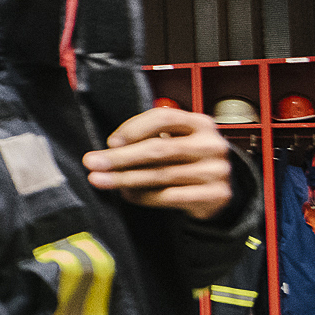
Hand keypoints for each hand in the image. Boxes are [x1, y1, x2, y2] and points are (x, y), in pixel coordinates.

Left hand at [82, 108, 232, 219]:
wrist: (223, 190)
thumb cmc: (189, 161)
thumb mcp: (178, 141)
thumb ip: (151, 138)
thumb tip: (111, 148)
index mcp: (200, 123)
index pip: (163, 118)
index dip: (133, 128)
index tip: (110, 142)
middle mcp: (211, 145)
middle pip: (158, 149)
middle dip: (120, 157)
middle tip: (92, 163)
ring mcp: (215, 171)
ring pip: (160, 175)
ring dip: (124, 179)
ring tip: (100, 180)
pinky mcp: (214, 195)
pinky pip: (168, 197)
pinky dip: (143, 196)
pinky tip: (126, 194)